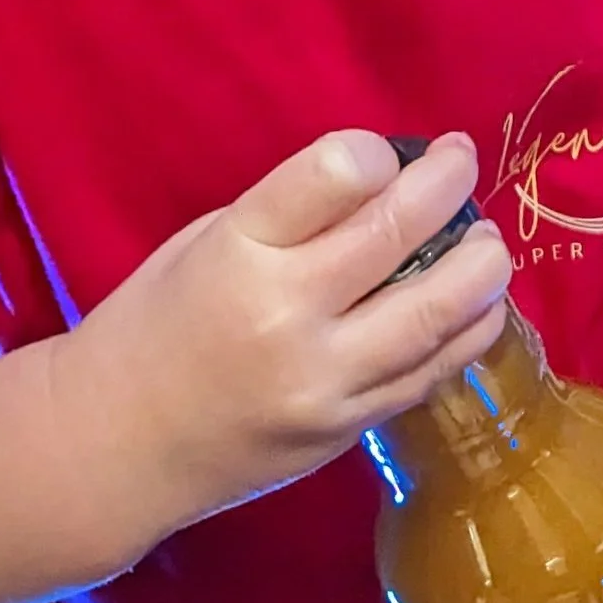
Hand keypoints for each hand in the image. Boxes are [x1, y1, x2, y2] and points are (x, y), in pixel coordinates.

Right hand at [65, 131, 510, 544]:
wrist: (114, 448)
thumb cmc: (151, 327)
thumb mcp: (204, 244)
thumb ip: (289, 218)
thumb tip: (383, 185)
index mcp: (238, 254)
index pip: (337, 175)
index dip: (379, 154)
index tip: (389, 154)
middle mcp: (288, 316)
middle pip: (398, 236)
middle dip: (448, 187)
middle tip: (465, 162)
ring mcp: (326, 382)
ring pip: (436, 314)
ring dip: (481, 268)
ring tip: (488, 241)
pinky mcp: (348, 431)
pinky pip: (428, 374)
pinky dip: (467, 333)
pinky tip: (480, 304)